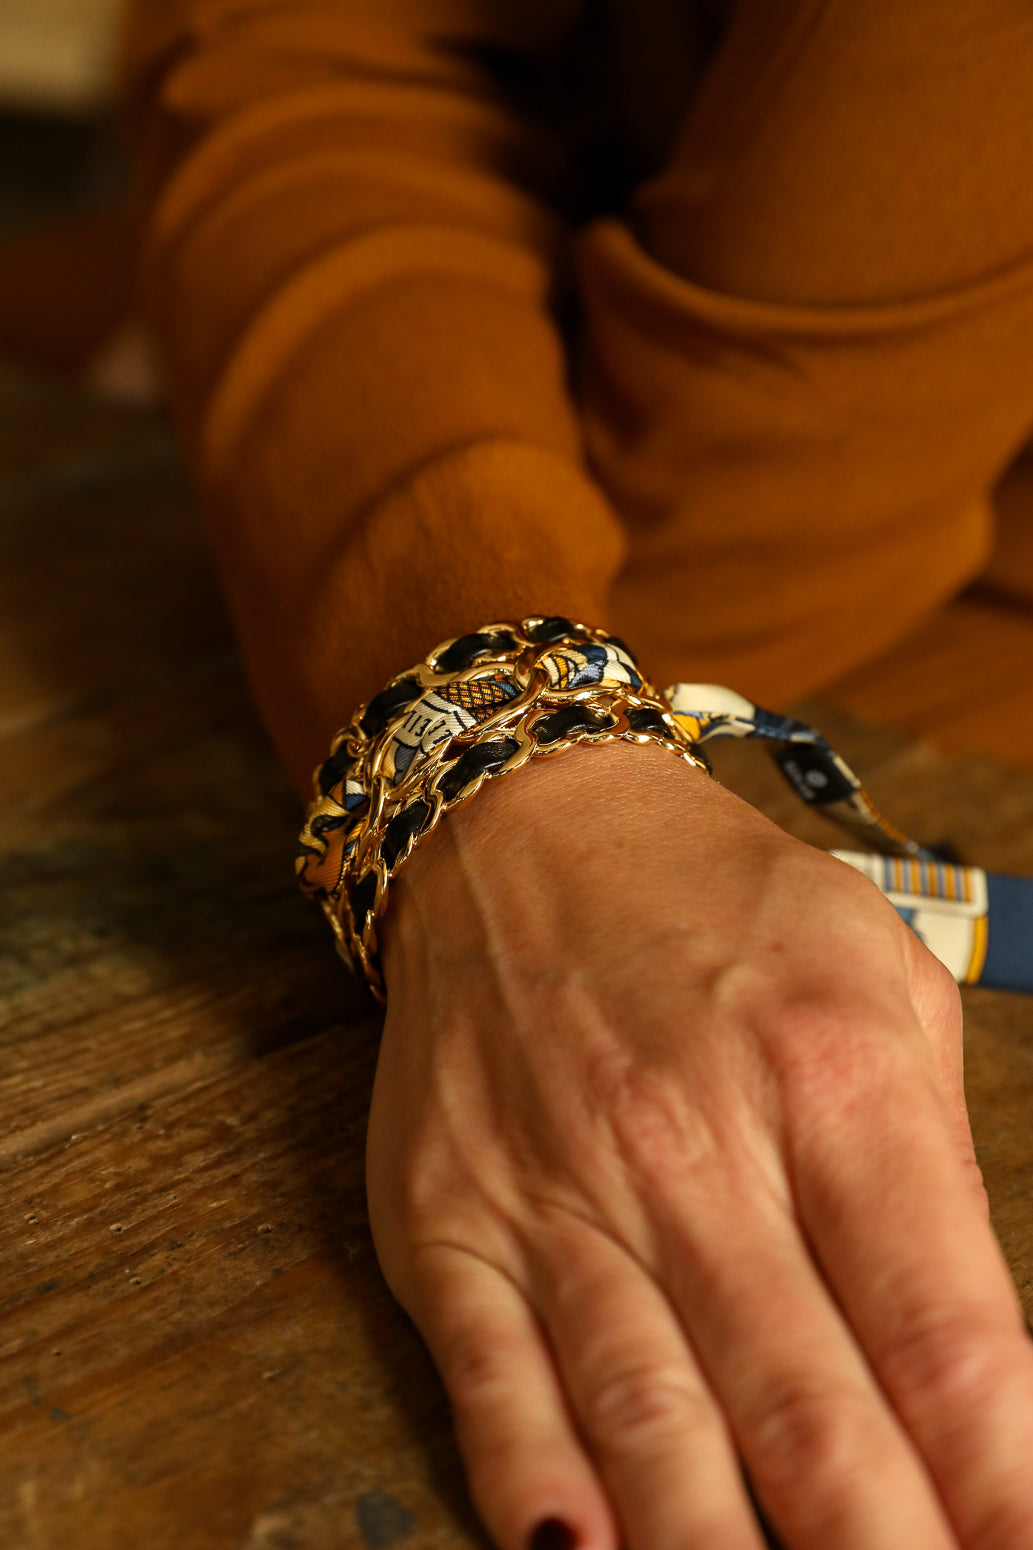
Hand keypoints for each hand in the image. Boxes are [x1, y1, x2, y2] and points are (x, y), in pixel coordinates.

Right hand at [366, 741, 1032, 1549]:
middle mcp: (691, 1147)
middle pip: (811, 1412)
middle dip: (887, 1546)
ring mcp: (557, 1193)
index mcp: (829, 1077)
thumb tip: (972, 1364)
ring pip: (657, 1425)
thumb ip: (934, 1161)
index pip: (946, 1333)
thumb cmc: (718, 906)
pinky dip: (544, 1496)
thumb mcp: (880, 981)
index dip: (1007, 1483)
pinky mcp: (450, 1221)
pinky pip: (496, 1386)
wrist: (523, 831)